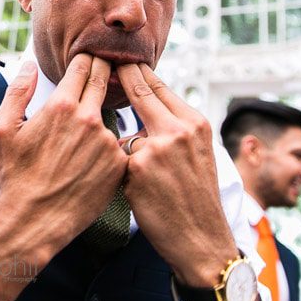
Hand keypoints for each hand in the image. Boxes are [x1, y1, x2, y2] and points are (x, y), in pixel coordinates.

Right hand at [0, 55, 125, 300]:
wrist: (34, 221)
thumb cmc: (14, 175)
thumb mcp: (3, 129)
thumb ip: (18, 91)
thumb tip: (30, 64)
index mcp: (60, 105)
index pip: (83, 65)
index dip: (85, 59)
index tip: (86, 59)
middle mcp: (89, 119)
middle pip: (104, 80)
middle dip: (102, 71)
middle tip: (99, 72)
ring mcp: (108, 142)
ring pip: (110, 115)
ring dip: (102, 115)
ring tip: (86, 131)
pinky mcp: (119, 165)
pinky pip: (118, 144)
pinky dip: (108, 145)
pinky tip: (92, 159)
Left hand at [117, 64, 238, 288]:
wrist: (202, 239)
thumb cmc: (195, 196)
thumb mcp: (198, 151)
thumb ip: (174, 125)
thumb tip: (144, 100)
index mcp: (194, 122)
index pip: (158, 86)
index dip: (135, 72)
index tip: (119, 61)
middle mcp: (177, 130)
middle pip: (138, 91)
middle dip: (118, 76)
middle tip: (99, 61)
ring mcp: (156, 148)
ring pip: (127, 132)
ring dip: (124, 144)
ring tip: (135, 163)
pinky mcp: (136, 169)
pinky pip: (118, 159)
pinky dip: (119, 170)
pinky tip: (132, 188)